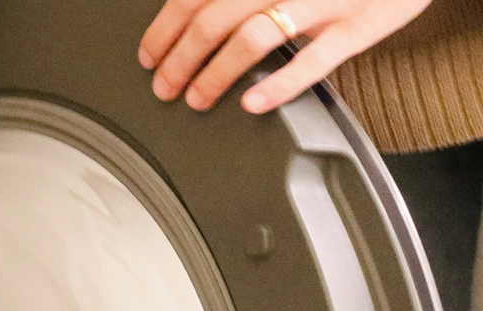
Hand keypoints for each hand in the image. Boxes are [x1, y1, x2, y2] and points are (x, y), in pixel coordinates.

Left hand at [140, 0, 431, 113]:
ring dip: (215, 74)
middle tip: (165, 87)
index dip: (164, 30)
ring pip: (252, 38)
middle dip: (179, 60)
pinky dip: (278, 85)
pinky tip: (252, 104)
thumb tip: (191, 19)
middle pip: (212, 20)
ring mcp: (321, 3)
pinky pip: (312, 61)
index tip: (149, 56)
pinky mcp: (356, 28)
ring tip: (198, 99)